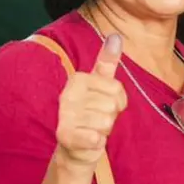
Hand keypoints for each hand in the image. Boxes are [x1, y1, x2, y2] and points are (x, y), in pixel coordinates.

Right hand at [55, 34, 127, 168]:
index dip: (118, 101)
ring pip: (106, 122)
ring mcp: (65, 115)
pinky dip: (97, 142)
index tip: (105, 104)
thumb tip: (116, 36)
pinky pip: (96, 137)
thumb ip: (107, 63)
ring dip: (104, 130)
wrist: (75, 147)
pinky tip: (88, 140)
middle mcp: (68, 94)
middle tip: (97, 120)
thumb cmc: (92, 114)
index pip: (117, 88)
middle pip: (112, 105)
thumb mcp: (101, 87)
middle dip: (111, 117)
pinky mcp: (65, 135)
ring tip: (92, 129)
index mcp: (78, 79)